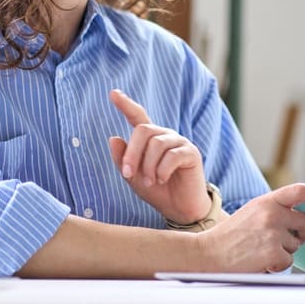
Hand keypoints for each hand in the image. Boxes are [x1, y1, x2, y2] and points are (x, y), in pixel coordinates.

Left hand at [107, 89, 210, 224]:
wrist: (180, 210)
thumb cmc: (158, 192)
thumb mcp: (133, 178)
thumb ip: (123, 160)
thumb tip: (113, 138)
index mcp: (150, 139)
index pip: (138, 116)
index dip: (125, 104)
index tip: (113, 93)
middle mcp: (165, 136)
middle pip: (144, 130)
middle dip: (132, 152)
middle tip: (127, 173)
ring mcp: (180, 143)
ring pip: (156, 144)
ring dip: (147, 166)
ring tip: (149, 182)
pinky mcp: (191, 153)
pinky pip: (172, 155)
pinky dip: (162, 170)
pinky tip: (161, 180)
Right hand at [196, 183, 304, 272]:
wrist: (207, 253)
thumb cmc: (230, 236)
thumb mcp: (252, 212)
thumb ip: (274, 210)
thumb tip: (301, 216)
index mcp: (267, 201)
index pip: (300, 190)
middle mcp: (272, 213)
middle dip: (301, 233)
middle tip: (285, 239)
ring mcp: (273, 233)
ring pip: (297, 244)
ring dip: (284, 250)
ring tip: (261, 250)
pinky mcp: (273, 252)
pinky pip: (288, 261)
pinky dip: (277, 265)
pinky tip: (261, 261)